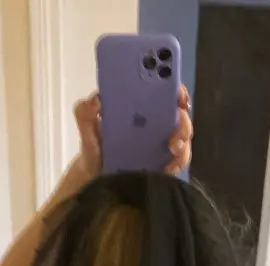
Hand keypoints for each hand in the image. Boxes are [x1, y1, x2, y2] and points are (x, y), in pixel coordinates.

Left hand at [73, 85, 193, 179]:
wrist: (97, 177)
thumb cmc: (96, 148)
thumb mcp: (86, 128)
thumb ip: (85, 113)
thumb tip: (96, 99)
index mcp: (138, 103)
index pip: (162, 86)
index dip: (173, 84)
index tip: (176, 93)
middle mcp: (156, 119)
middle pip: (179, 113)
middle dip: (182, 119)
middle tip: (175, 128)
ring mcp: (163, 141)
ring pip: (184, 136)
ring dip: (183, 141)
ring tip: (172, 148)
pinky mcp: (166, 161)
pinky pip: (180, 160)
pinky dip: (178, 162)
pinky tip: (168, 167)